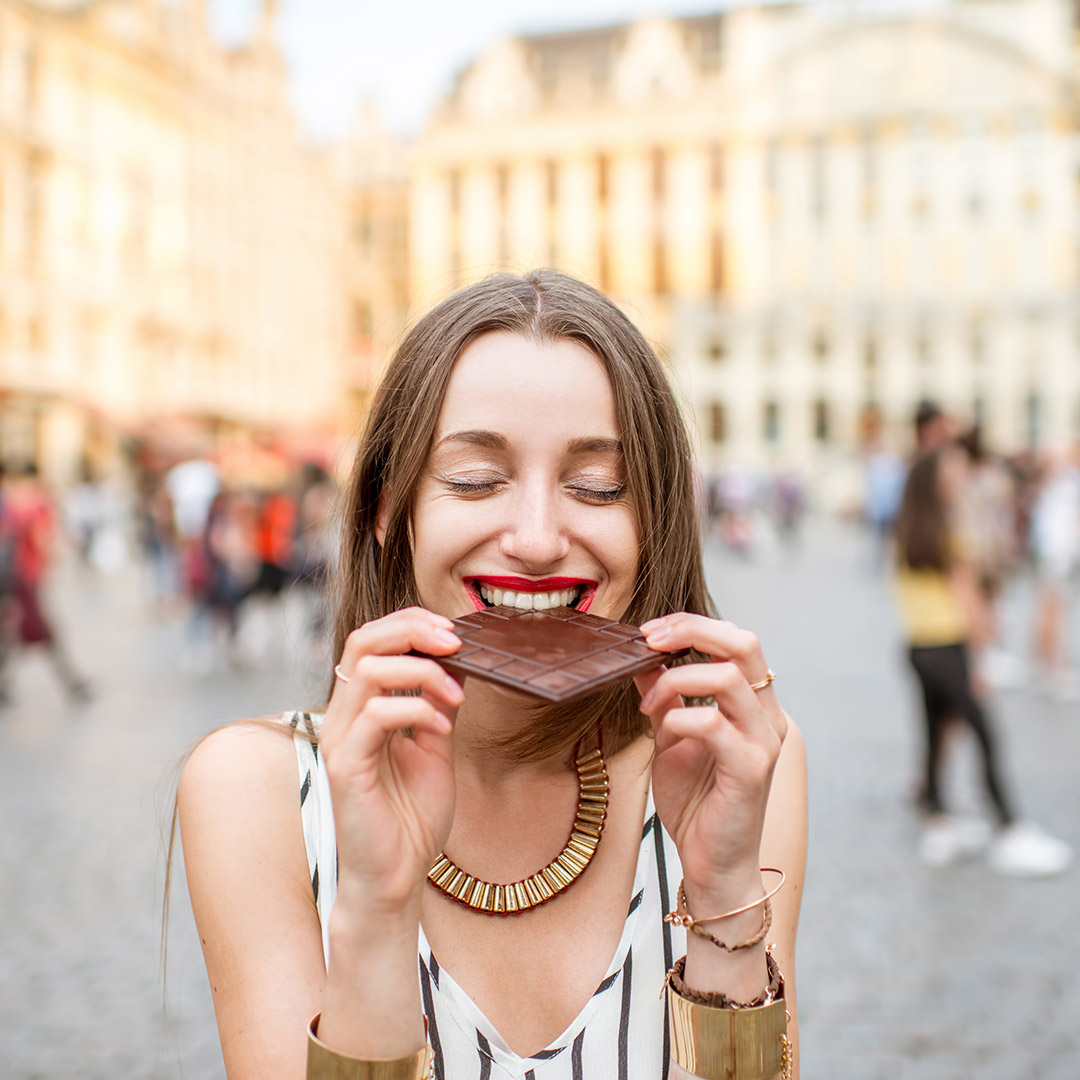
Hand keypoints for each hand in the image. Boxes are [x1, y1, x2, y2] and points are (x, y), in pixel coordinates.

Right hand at [320, 607, 463, 913]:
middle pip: (362, 639)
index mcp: (361, 707)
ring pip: (366, 669)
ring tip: (455, 695)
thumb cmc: (411, 817)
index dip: (411, 623)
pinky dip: (416, 709)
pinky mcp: (344, 766)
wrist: (398, 877)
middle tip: (454, 641)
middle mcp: (342, 716)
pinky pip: (375, 715)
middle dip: (412, 629)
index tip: (454, 631)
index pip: (372, 639)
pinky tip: (441, 728)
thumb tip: (459, 659)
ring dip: (421, 671)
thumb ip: (439, 703)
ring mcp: (339, 739)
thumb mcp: (435, 745)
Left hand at [635, 614, 786, 909]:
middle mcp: (767, 716)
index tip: (650, 632)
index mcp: (754, 704)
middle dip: (692, 630)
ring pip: (728, 676)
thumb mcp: (671, 736)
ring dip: (677, 679)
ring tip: (649, 704)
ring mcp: (764, 741)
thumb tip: (642, 657)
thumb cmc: (696, 802)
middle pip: (745, 643)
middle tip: (650, 640)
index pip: (737, 640)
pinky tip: (663, 733)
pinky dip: (679, 719)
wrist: (712, 864)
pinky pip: (713, 723)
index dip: (692, 625)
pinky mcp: (751, 769)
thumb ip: (665, 696)